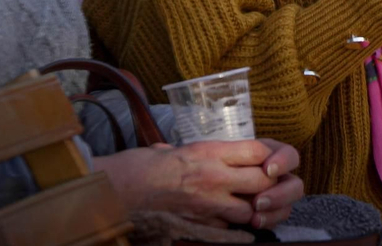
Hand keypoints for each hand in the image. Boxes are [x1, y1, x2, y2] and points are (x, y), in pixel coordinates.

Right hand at [98, 138, 291, 231]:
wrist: (112, 192)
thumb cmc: (137, 167)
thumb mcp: (172, 149)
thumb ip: (198, 153)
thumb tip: (213, 155)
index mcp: (207, 151)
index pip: (259, 150)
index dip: (269, 156)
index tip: (266, 161)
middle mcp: (212, 177)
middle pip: (263, 181)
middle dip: (269, 185)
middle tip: (264, 187)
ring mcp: (206, 205)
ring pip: (251, 211)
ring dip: (254, 210)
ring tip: (249, 208)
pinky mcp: (197, 228)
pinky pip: (230, 232)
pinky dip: (235, 230)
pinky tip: (235, 226)